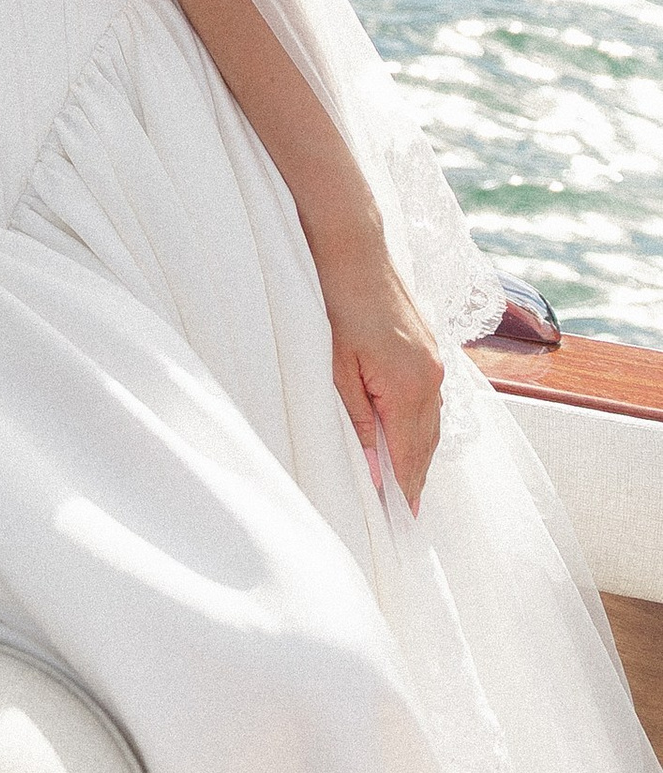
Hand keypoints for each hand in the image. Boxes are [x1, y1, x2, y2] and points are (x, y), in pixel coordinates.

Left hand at [319, 240, 443, 512]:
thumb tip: (375, 471)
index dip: (406, 490)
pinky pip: (431, 401)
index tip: (404, 522)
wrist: (354, 250)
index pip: (410, 455)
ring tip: (406, 485)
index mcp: (410, 387)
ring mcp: (435, 362)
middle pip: (427, 444)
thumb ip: (360, 423)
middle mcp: (432, 378)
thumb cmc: (337, 305)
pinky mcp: (430, 350)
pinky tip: (408, 436)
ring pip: (432, 423)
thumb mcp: (338, 371)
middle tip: (406, 515)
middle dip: (416, 478)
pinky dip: (420, 424)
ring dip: (419, 452)